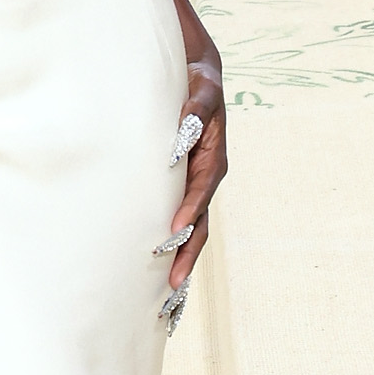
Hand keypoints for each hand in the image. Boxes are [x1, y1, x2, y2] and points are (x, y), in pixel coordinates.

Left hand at [163, 59, 227, 297]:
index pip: (201, 190)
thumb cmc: (197, 83)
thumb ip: (197, 107)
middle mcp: (206, 177)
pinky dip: (174, 250)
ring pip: (191, 232)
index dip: (189, 209)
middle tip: (171, 285)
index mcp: (212, 158)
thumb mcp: (202, 89)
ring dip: (180, 261)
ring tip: (167, 297)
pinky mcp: (182, 191)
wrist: (198, 77)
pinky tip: (161, 277)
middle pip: (199, 223)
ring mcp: (195, 187)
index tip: (174, 229)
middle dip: (186, 253)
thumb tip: (187, 124)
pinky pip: (180, 225)